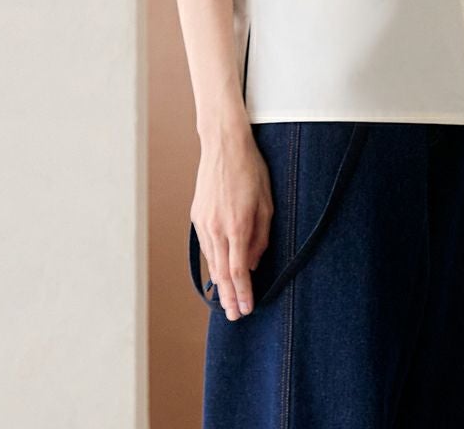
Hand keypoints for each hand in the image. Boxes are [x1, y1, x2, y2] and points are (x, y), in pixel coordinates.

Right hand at [191, 126, 272, 319]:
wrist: (224, 145)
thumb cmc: (251, 170)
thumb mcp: (266, 203)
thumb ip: (261, 237)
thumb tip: (253, 263)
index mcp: (236, 226)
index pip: (239, 272)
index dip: (243, 294)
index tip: (247, 309)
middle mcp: (216, 228)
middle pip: (222, 273)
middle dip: (228, 298)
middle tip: (234, 317)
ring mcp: (203, 222)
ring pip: (212, 261)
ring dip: (219, 283)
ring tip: (226, 301)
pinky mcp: (197, 216)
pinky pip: (207, 246)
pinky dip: (213, 262)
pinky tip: (218, 271)